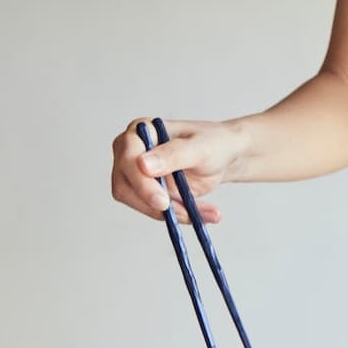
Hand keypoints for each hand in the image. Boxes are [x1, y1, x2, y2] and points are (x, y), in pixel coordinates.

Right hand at [108, 118, 247, 222]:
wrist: (223, 156)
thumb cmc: (213, 143)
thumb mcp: (200, 147)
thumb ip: (174, 154)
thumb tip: (142, 164)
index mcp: (140, 131)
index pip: (127, 159)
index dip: (141, 182)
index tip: (162, 201)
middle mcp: (131, 152)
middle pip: (124, 185)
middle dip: (153, 204)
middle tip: (184, 213)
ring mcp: (136, 174)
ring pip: (138, 203)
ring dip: (170, 212)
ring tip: (203, 212)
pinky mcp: (147, 192)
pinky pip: (154, 210)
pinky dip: (178, 216)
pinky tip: (200, 214)